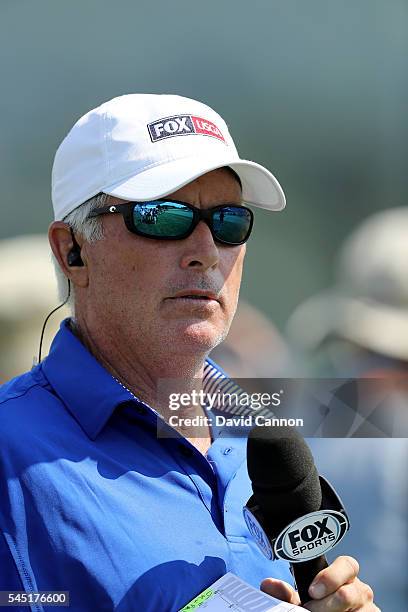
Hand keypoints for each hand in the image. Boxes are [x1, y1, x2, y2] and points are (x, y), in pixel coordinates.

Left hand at [261, 556, 378, 609]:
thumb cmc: (315, 606)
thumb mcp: (299, 600)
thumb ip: (284, 592)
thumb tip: (267, 584)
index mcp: (345, 574)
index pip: (348, 564)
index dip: (330, 577)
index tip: (312, 591)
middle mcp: (361, 590)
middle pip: (350, 592)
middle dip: (327, 604)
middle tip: (311, 609)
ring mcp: (369, 608)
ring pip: (357, 611)